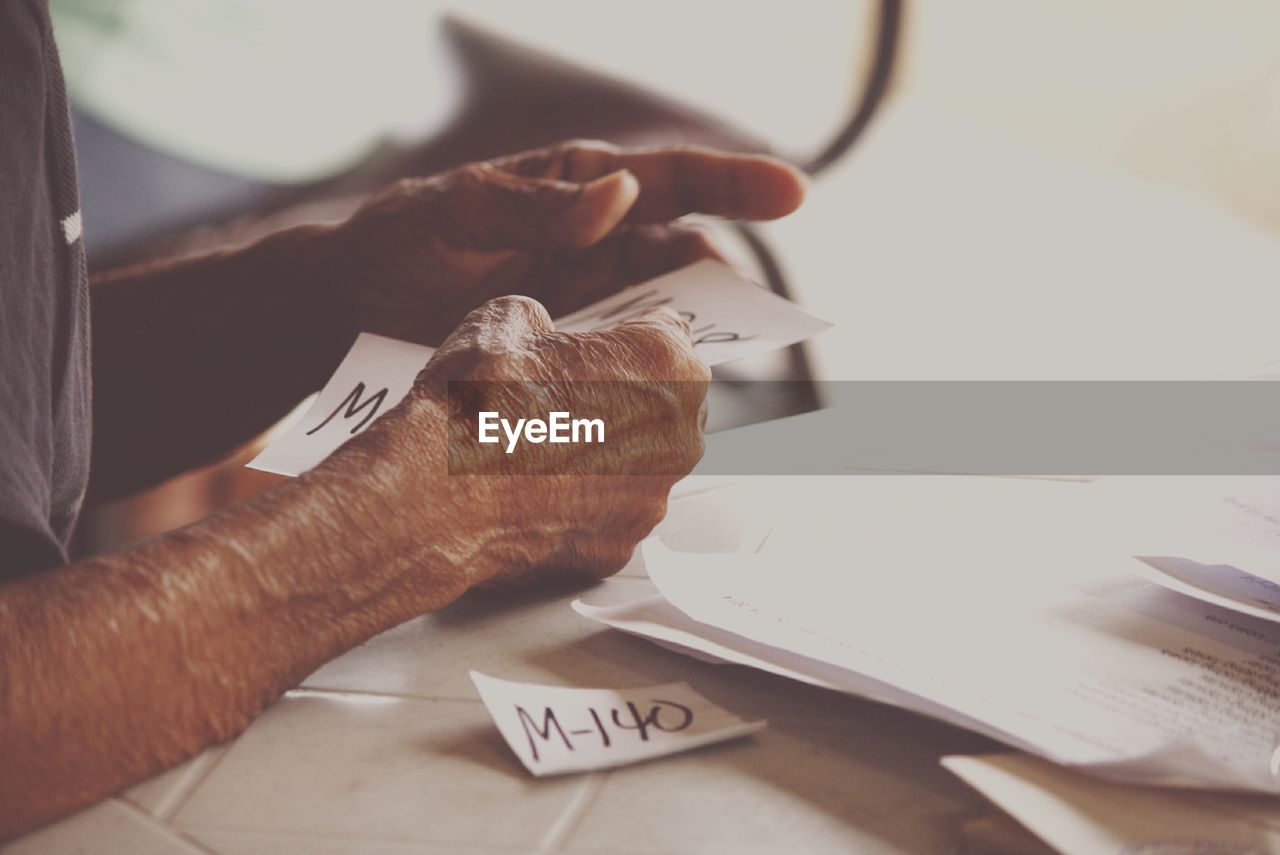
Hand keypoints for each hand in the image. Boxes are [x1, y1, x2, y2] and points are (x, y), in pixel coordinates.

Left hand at [316, 140, 805, 344]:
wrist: (341, 314)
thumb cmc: (396, 242)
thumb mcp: (458, 210)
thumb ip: (534, 205)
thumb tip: (617, 198)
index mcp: (578, 187)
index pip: (671, 179)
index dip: (735, 184)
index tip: (793, 191)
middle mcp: (595, 244)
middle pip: (682, 260)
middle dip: (720, 287)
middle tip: (750, 317)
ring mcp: (585, 304)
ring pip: (660, 321)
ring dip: (684, 345)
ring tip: (699, 372)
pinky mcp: (568, 357)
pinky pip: (622, 367)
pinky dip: (641, 384)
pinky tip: (650, 405)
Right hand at [325, 294, 708, 593]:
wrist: (438, 493)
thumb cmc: (477, 402)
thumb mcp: (505, 320)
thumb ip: (545, 325)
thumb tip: (538, 335)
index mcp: (667, 366)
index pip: (667, 335)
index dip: (621, 339)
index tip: (594, 350)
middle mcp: (679, 438)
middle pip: (662, 409)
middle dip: (621, 402)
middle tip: (559, 401)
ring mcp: (651, 501)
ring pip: (636, 468)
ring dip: (600, 458)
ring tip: (536, 451)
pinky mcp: (617, 549)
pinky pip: (604, 517)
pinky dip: (576, 507)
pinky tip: (530, 494)